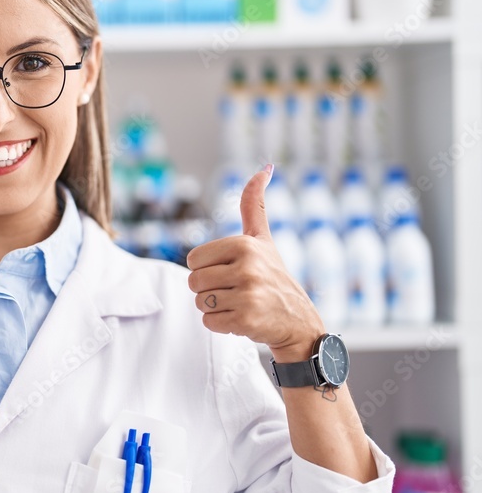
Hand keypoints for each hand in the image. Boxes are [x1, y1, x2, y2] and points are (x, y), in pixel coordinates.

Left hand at [186, 165, 324, 361]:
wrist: (299, 321)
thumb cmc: (274, 276)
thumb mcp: (263, 238)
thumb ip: (254, 205)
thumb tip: (265, 167)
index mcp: (244, 244)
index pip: (193, 259)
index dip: (206, 269)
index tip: (230, 272)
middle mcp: (247, 266)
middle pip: (193, 282)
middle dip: (209, 290)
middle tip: (235, 291)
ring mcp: (248, 293)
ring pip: (200, 302)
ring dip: (215, 308)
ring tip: (240, 303)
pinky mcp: (247, 318)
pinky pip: (210, 322)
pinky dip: (222, 325)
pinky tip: (243, 318)